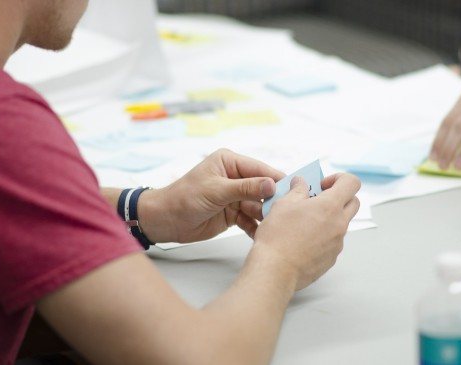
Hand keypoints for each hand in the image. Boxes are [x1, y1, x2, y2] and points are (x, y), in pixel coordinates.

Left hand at [138, 149, 284, 242]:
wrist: (165, 221)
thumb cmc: (184, 198)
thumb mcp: (216, 190)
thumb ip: (246, 188)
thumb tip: (272, 184)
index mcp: (230, 162)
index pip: (261, 169)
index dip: (277, 180)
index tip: (295, 191)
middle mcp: (235, 177)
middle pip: (263, 188)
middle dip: (273, 201)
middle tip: (286, 212)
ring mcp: (235, 196)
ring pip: (259, 206)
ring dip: (266, 216)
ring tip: (276, 226)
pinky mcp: (234, 213)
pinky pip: (251, 219)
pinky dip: (256, 227)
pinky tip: (263, 235)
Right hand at [253, 173, 360, 290]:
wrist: (275, 269)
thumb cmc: (278, 236)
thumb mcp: (283, 204)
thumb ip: (297, 190)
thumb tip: (301, 183)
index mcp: (330, 206)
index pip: (352, 183)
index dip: (339, 179)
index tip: (322, 185)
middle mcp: (339, 224)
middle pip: (353, 203)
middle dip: (339, 197)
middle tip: (317, 201)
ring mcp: (337, 243)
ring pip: (341, 224)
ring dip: (329, 218)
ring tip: (304, 223)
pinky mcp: (331, 259)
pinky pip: (332, 242)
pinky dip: (322, 237)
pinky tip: (302, 241)